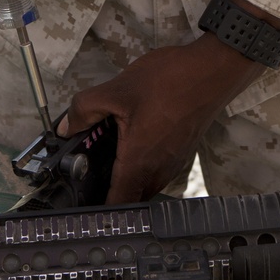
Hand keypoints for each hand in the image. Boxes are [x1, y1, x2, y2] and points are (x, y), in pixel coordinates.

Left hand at [62, 34, 263, 202]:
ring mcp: (173, 163)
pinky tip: (132, 132)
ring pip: (142, 182)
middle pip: (128, 196)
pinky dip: (140, 159)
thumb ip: (84, 109)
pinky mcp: (181, 151)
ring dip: (125, 170)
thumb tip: (67, 127)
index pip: (116, 207)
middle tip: (87, 163)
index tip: (77, 200)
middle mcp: (158, 172)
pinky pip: (155, 167)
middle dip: (106, 185)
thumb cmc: (169, 81)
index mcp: (139, 164)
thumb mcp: (117, 89)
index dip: (94, 210)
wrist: (213, 70)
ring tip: (108, 144)